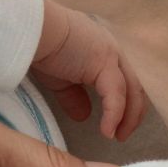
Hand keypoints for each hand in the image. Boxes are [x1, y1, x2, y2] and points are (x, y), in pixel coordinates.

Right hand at [31, 4, 148, 139]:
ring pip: (132, 89)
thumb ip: (74, 96)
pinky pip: (115, 94)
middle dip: (133, 113)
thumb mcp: (60, 79)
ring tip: (118, 136)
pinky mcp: (104, 61)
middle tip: (123, 135)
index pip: (127, 80)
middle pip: (136, 85)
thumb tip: (84, 116)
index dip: (127, 104)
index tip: (118, 125)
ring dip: (129, 117)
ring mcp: (111, 53)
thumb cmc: (40, 49)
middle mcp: (113, 50)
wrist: (31, 30)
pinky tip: (107, 132)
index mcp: (104, 51)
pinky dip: (113, 115)